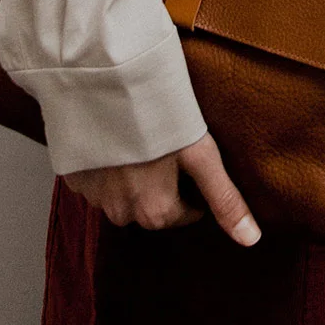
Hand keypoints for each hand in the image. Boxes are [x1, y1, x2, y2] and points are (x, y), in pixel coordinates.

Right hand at [64, 132, 260, 244]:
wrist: (106, 85)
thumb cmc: (159, 117)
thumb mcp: (200, 154)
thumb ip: (224, 198)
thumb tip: (251, 240)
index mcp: (153, 212)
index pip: (181, 214)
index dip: (191, 189)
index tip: (191, 163)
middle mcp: (120, 212)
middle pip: (150, 207)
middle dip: (160, 186)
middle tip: (166, 148)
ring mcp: (92, 194)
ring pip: (120, 196)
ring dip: (131, 178)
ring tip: (140, 140)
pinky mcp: (72, 174)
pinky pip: (94, 179)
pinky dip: (106, 166)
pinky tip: (114, 137)